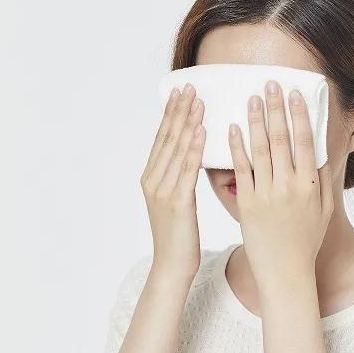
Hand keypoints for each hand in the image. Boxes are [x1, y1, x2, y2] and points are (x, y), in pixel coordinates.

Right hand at [140, 83, 205, 277]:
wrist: (172, 266)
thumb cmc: (179, 234)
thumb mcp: (176, 200)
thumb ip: (180, 176)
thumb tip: (194, 153)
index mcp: (151, 178)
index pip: (162, 138)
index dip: (172, 114)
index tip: (182, 92)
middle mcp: (153, 180)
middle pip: (167, 138)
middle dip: (179, 111)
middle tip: (190, 86)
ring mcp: (162, 190)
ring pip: (176, 149)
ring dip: (187, 122)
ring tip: (198, 101)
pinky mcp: (176, 202)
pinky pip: (186, 169)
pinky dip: (193, 147)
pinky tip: (202, 130)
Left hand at [228, 80, 333, 290]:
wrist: (284, 270)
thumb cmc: (306, 240)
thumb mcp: (324, 210)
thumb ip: (324, 180)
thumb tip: (322, 151)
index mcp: (310, 185)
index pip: (306, 142)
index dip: (300, 115)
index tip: (295, 93)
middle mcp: (289, 186)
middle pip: (281, 139)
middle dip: (276, 108)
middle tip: (271, 84)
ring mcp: (266, 194)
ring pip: (259, 149)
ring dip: (255, 120)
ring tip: (251, 98)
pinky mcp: (247, 203)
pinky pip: (240, 170)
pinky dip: (236, 147)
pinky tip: (233, 128)